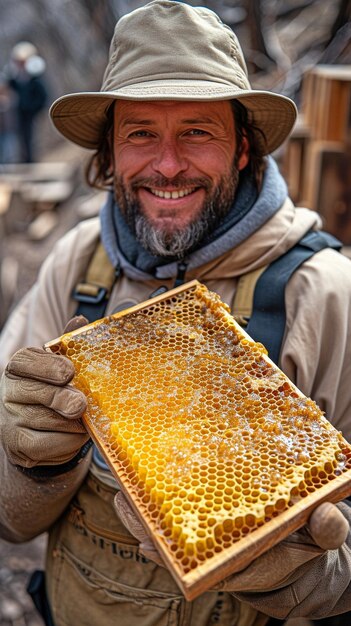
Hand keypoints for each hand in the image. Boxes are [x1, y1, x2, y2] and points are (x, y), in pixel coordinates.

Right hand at [0, 316, 88, 467]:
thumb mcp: (60, 365)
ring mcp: (9, 419)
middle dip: (63, 398)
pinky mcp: (17, 444)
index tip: (69, 372)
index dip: (49, 367)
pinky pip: (46, 444)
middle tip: (80, 404)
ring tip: (83, 420)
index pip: (27, 361)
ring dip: (72, 423)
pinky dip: (67, 442)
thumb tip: (80, 321)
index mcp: (20, 365)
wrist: (41, 432)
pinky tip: (74, 435)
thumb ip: (68, 345)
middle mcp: (9, 391)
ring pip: (46, 421)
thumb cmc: (53, 390)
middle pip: (37, 393)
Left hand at [114, 490, 348, 576]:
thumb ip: (327, 531)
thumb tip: (326, 516)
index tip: (150, 546)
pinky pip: (182, 525)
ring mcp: (214, 544)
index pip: (205, 566)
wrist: (307, 554)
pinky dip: (161, 514)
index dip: (175, 556)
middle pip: (181, 550)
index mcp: (249, 562)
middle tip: (124, 504)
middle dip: (150, 530)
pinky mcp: (211, 530)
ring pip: (175, 537)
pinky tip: (140, 497)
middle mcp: (224, 558)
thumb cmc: (311, 543)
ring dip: (148, 520)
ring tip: (122, 497)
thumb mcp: (324, 536)